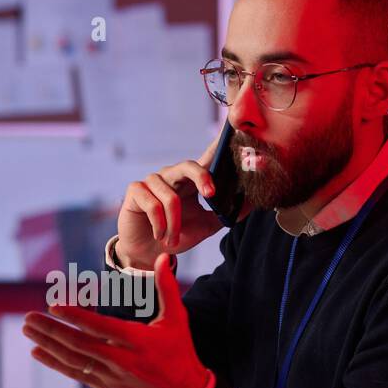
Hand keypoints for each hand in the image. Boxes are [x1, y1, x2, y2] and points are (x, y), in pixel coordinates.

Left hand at [23, 254, 210, 387]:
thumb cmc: (179, 352)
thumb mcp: (176, 319)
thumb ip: (166, 288)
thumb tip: (161, 257)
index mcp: (137, 341)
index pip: (101, 327)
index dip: (76, 316)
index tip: (54, 305)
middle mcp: (121, 360)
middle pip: (80, 344)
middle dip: (52, 330)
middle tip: (28, 317)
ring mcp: (111, 376)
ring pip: (73, 360)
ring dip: (48, 344)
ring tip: (28, 329)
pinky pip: (76, 374)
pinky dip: (55, 363)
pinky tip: (37, 351)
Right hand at [115, 136, 224, 269]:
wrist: (149, 254)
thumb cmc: (176, 236)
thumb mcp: (206, 226)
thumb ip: (226, 214)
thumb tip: (252, 202)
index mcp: (190, 181)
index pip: (205, 159)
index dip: (217, 146)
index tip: (231, 133)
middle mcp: (171, 176)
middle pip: (188, 165)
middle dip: (202, 177)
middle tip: (211, 194)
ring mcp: (151, 181)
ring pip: (171, 198)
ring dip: (174, 225)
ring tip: (171, 240)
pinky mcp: (135, 190)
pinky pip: (153, 205)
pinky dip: (159, 225)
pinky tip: (158, 235)